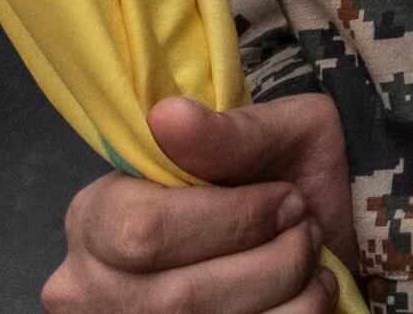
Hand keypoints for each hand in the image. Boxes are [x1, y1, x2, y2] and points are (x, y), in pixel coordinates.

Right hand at [44, 90, 348, 313]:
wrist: (322, 223)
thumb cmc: (282, 174)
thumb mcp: (273, 133)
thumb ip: (225, 132)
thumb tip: (168, 116)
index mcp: (95, 216)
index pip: (142, 231)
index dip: (234, 219)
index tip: (286, 197)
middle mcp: (89, 285)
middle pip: (179, 298)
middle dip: (272, 257)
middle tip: (303, 225)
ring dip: (288, 287)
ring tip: (304, 254)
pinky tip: (301, 292)